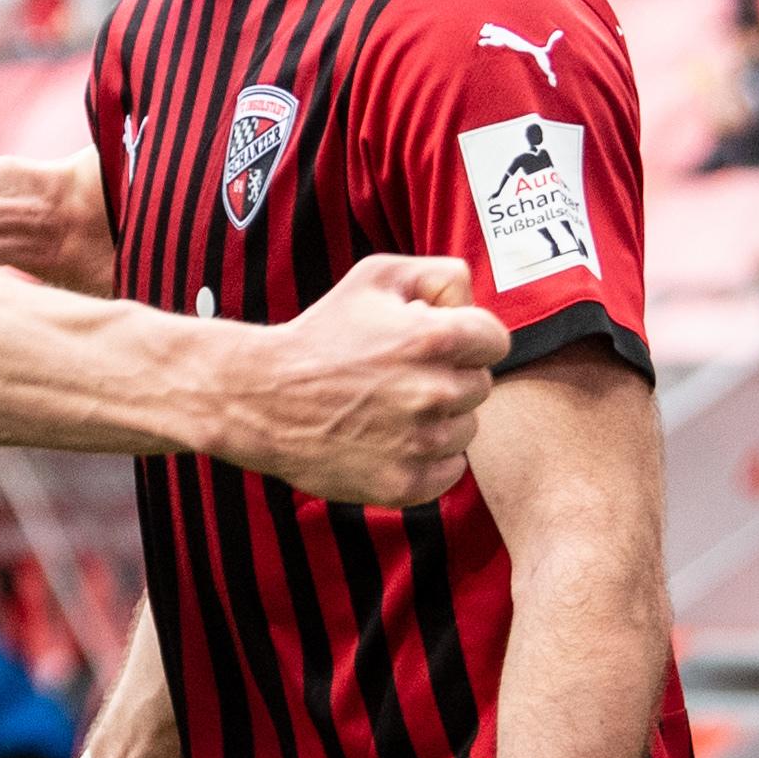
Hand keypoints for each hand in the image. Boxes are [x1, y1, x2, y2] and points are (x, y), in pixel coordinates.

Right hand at [231, 256, 507, 507]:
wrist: (263, 398)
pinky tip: (395, 440)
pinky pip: (450, 470)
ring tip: (393, 407)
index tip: (438, 345)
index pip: (495, 341)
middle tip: (403, 375)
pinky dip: (431, 458)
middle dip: (450, 377)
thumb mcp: (376, 276)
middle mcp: (433, 391)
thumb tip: (472, 298)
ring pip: (466, 429)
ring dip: (440, 418)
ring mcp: (421, 443)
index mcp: (433, 338)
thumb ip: (439, 274)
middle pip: (480, 386)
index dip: (468, 339)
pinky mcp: (406, 483)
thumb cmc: (322, 333)